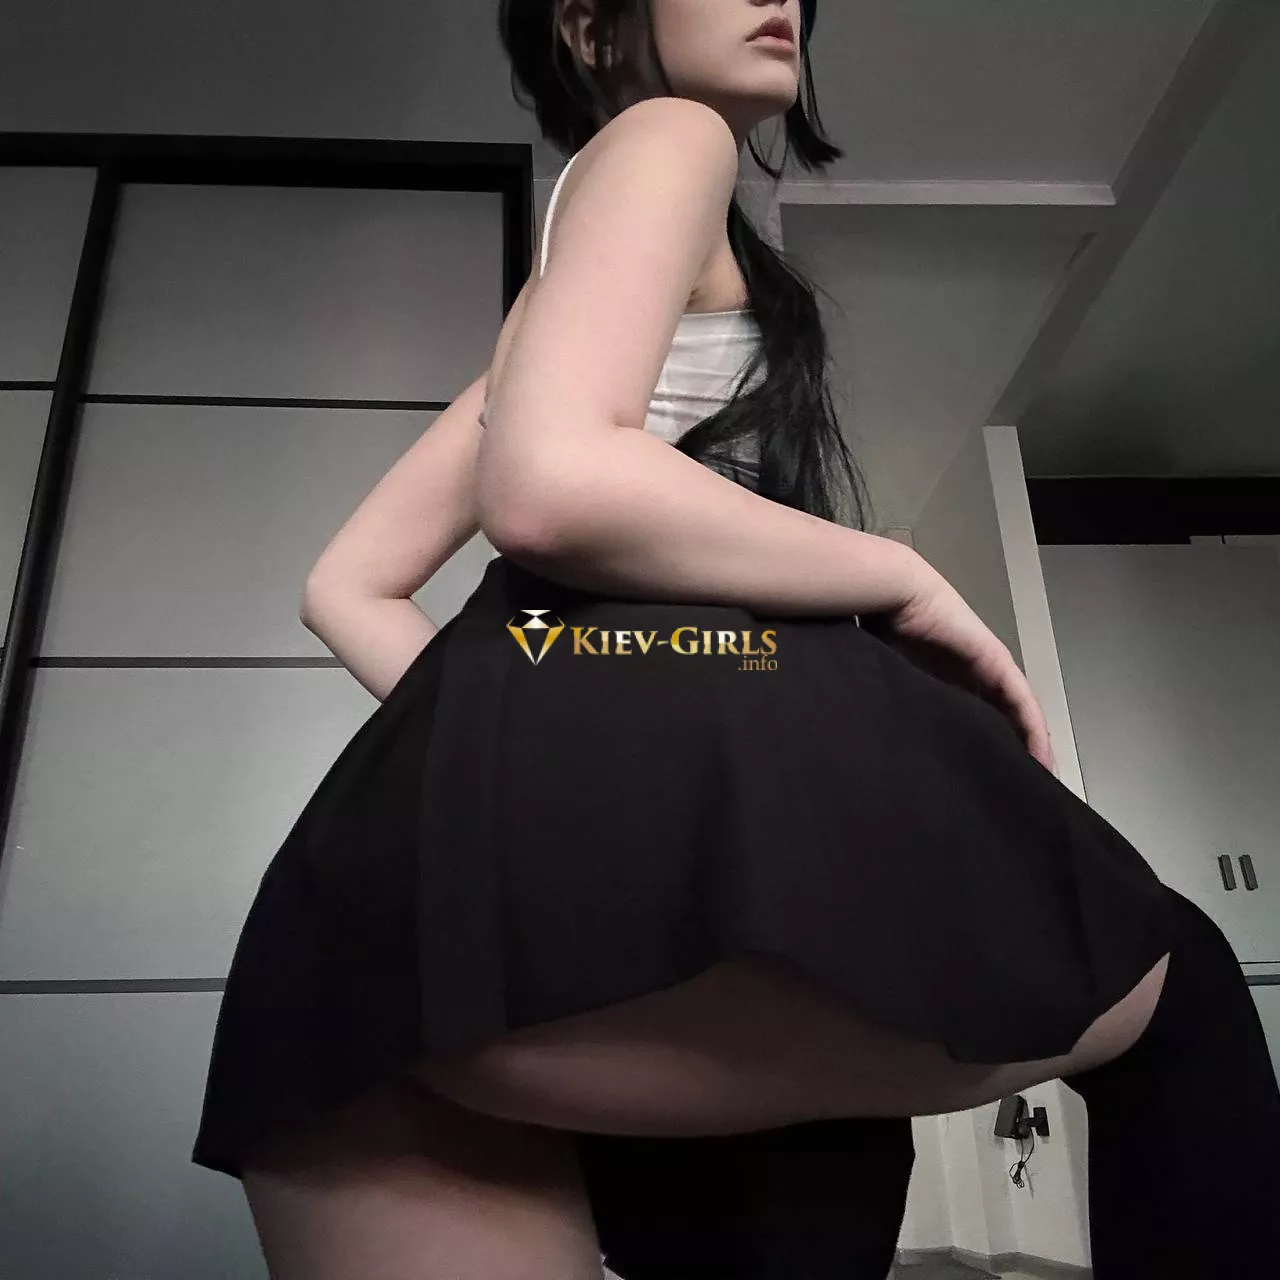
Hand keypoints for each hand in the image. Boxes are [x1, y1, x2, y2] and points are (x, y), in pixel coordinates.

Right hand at [862, 565, 1055, 773]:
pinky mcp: (998, 662)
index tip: (988, 790)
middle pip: (1000, 723)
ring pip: (1018, 717)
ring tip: (1036, 783)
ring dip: (1029, 749)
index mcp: (945, 683)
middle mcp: (971, 676)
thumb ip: (900, 709)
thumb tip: (890, 751)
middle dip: (1009, 757)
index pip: (973, 725)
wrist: (892, 594)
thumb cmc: (878, 632)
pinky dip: (1034, 731)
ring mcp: (989, 668)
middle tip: (1016, 796)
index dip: (984, 755)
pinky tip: (1040, 758)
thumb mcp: (891, 683)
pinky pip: (1023, 703)